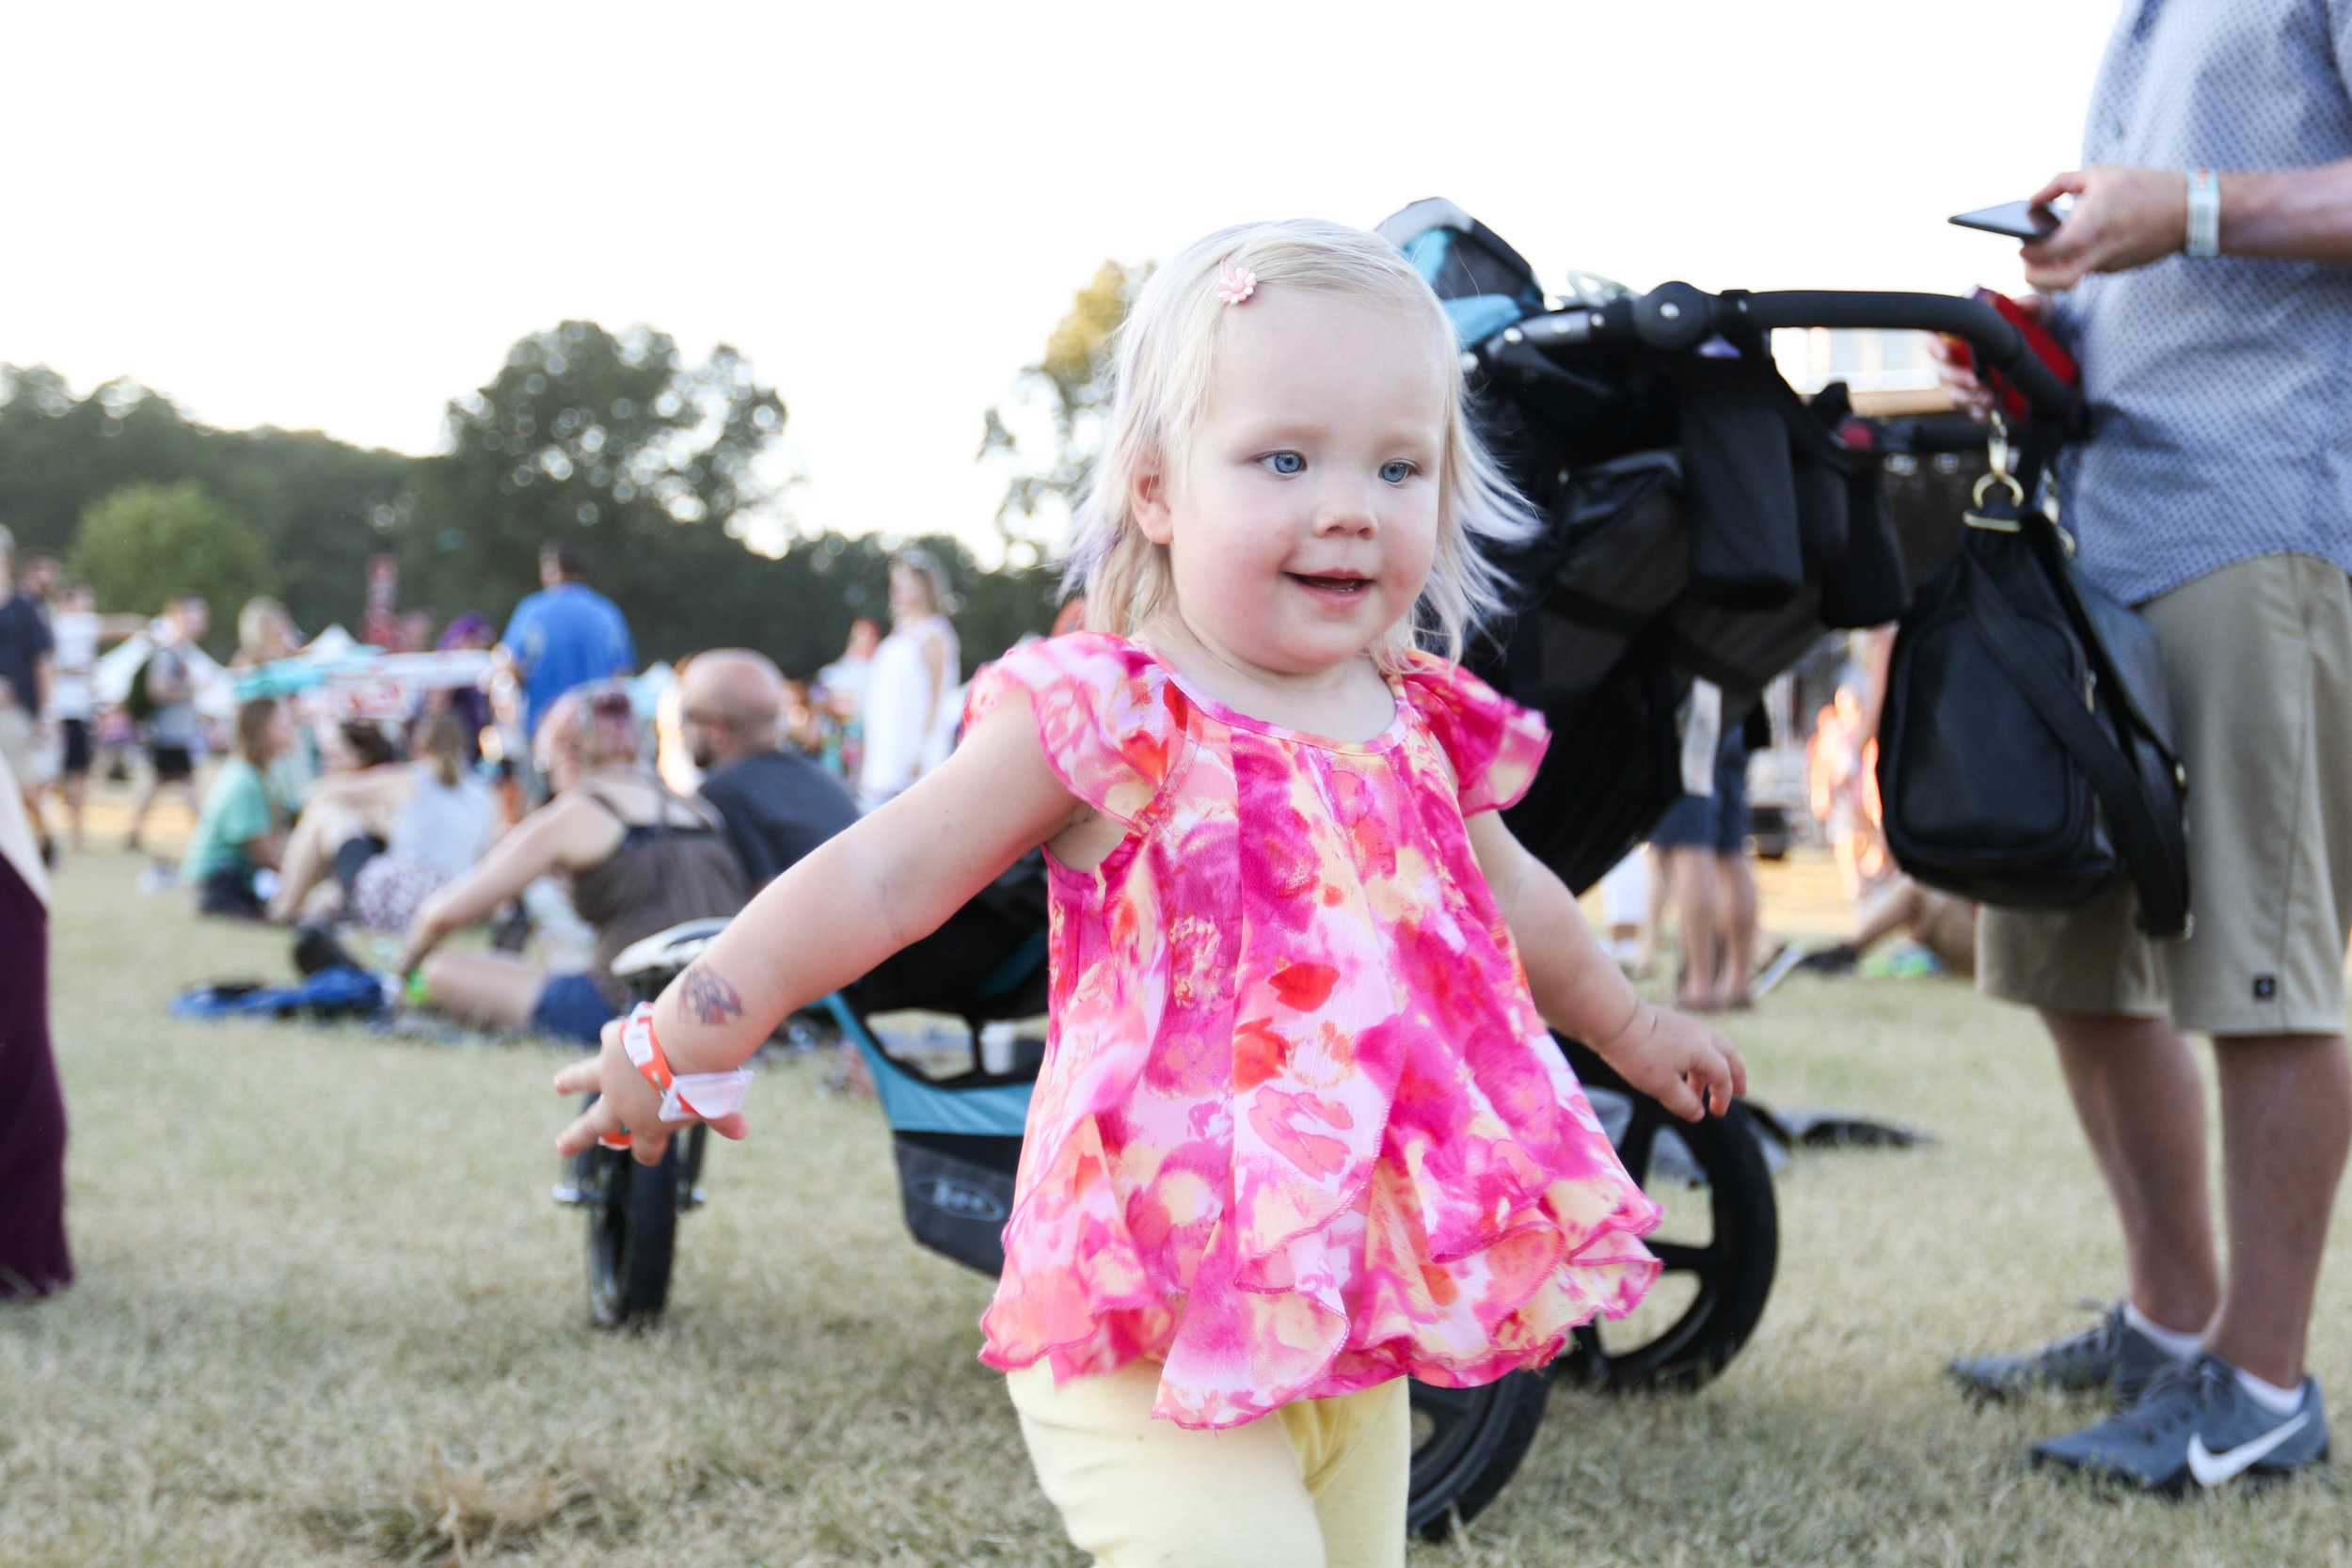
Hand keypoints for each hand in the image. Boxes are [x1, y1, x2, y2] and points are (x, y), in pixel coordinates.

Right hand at [552, 1015, 749, 1165]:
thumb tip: (743, 1132)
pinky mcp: (612, 1044)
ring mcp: (612, 1075)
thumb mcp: (714, 1104)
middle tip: (561, 1146)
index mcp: (648, 1126)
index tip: (650, 1154)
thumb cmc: (703, 1083)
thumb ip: (723, 1118)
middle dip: (576, 1138)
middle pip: (593, 1127)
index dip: (648, 1152)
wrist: (687, 1048)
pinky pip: (611, 1037)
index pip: (644, 1149)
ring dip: (570, 1080)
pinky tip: (614, 1031)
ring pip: (582, 1080)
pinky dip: (614, 1035)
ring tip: (558, 1084)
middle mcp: (621, 1104)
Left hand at [1596, 1002, 1747, 1122]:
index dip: (1724, 1096)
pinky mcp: (1671, 1022)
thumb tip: (1698, 1114)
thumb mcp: (1662, 1087)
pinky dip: (1697, 1059)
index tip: (1716, 1113)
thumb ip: (1684, 1103)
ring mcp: (1686, 1025)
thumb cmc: (1640, 1055)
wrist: (1616, 1021)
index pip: (1724, 1076)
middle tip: (1740, 1091)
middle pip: (1729, 1054)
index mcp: (1704, 1050)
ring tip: (1702, 1090)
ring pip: (1711, 1047)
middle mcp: (1701, 1034)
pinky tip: (1683, 1073)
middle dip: (1736, 1075)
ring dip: (1712, 1069)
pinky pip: (1695, 1042)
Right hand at [1925, 294, 2048, 422]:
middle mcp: (1960, 356)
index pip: (1934, 337)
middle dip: (1955, 378)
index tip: (1945, 353)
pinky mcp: (1978, 397)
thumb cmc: (2034, 325)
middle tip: (1974, 381)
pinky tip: (1988, 413)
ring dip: (1967, 398)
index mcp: (1965, 332)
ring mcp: (1967, 379)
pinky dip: (1976, 412)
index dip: (1933, 345)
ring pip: (1953, 392)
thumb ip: (2033, 304)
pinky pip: (1969, 409)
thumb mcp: (2038, 311)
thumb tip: (2025, 304)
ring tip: (1988, 398)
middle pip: (1941, 370)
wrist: (2050, 352)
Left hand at [2021, 166, 2185, 290]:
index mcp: (2089, 227)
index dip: (2028, 252)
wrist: (2190, 211)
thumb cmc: (2142, 187)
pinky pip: (2088, 268)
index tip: (2021, 243)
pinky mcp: (2117, 268)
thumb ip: (2058, 184)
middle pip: (2054, 283)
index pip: (2047, 253)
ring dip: (2052, 270)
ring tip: (2046, 248)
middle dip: (2033, 276)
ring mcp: (2108, 265)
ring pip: (2070, 278)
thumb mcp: (2098, 174)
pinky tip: (2075, 241)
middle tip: (2025, 258)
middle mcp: (2097, 253)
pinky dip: (2076, 259)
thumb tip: (2032, 201)